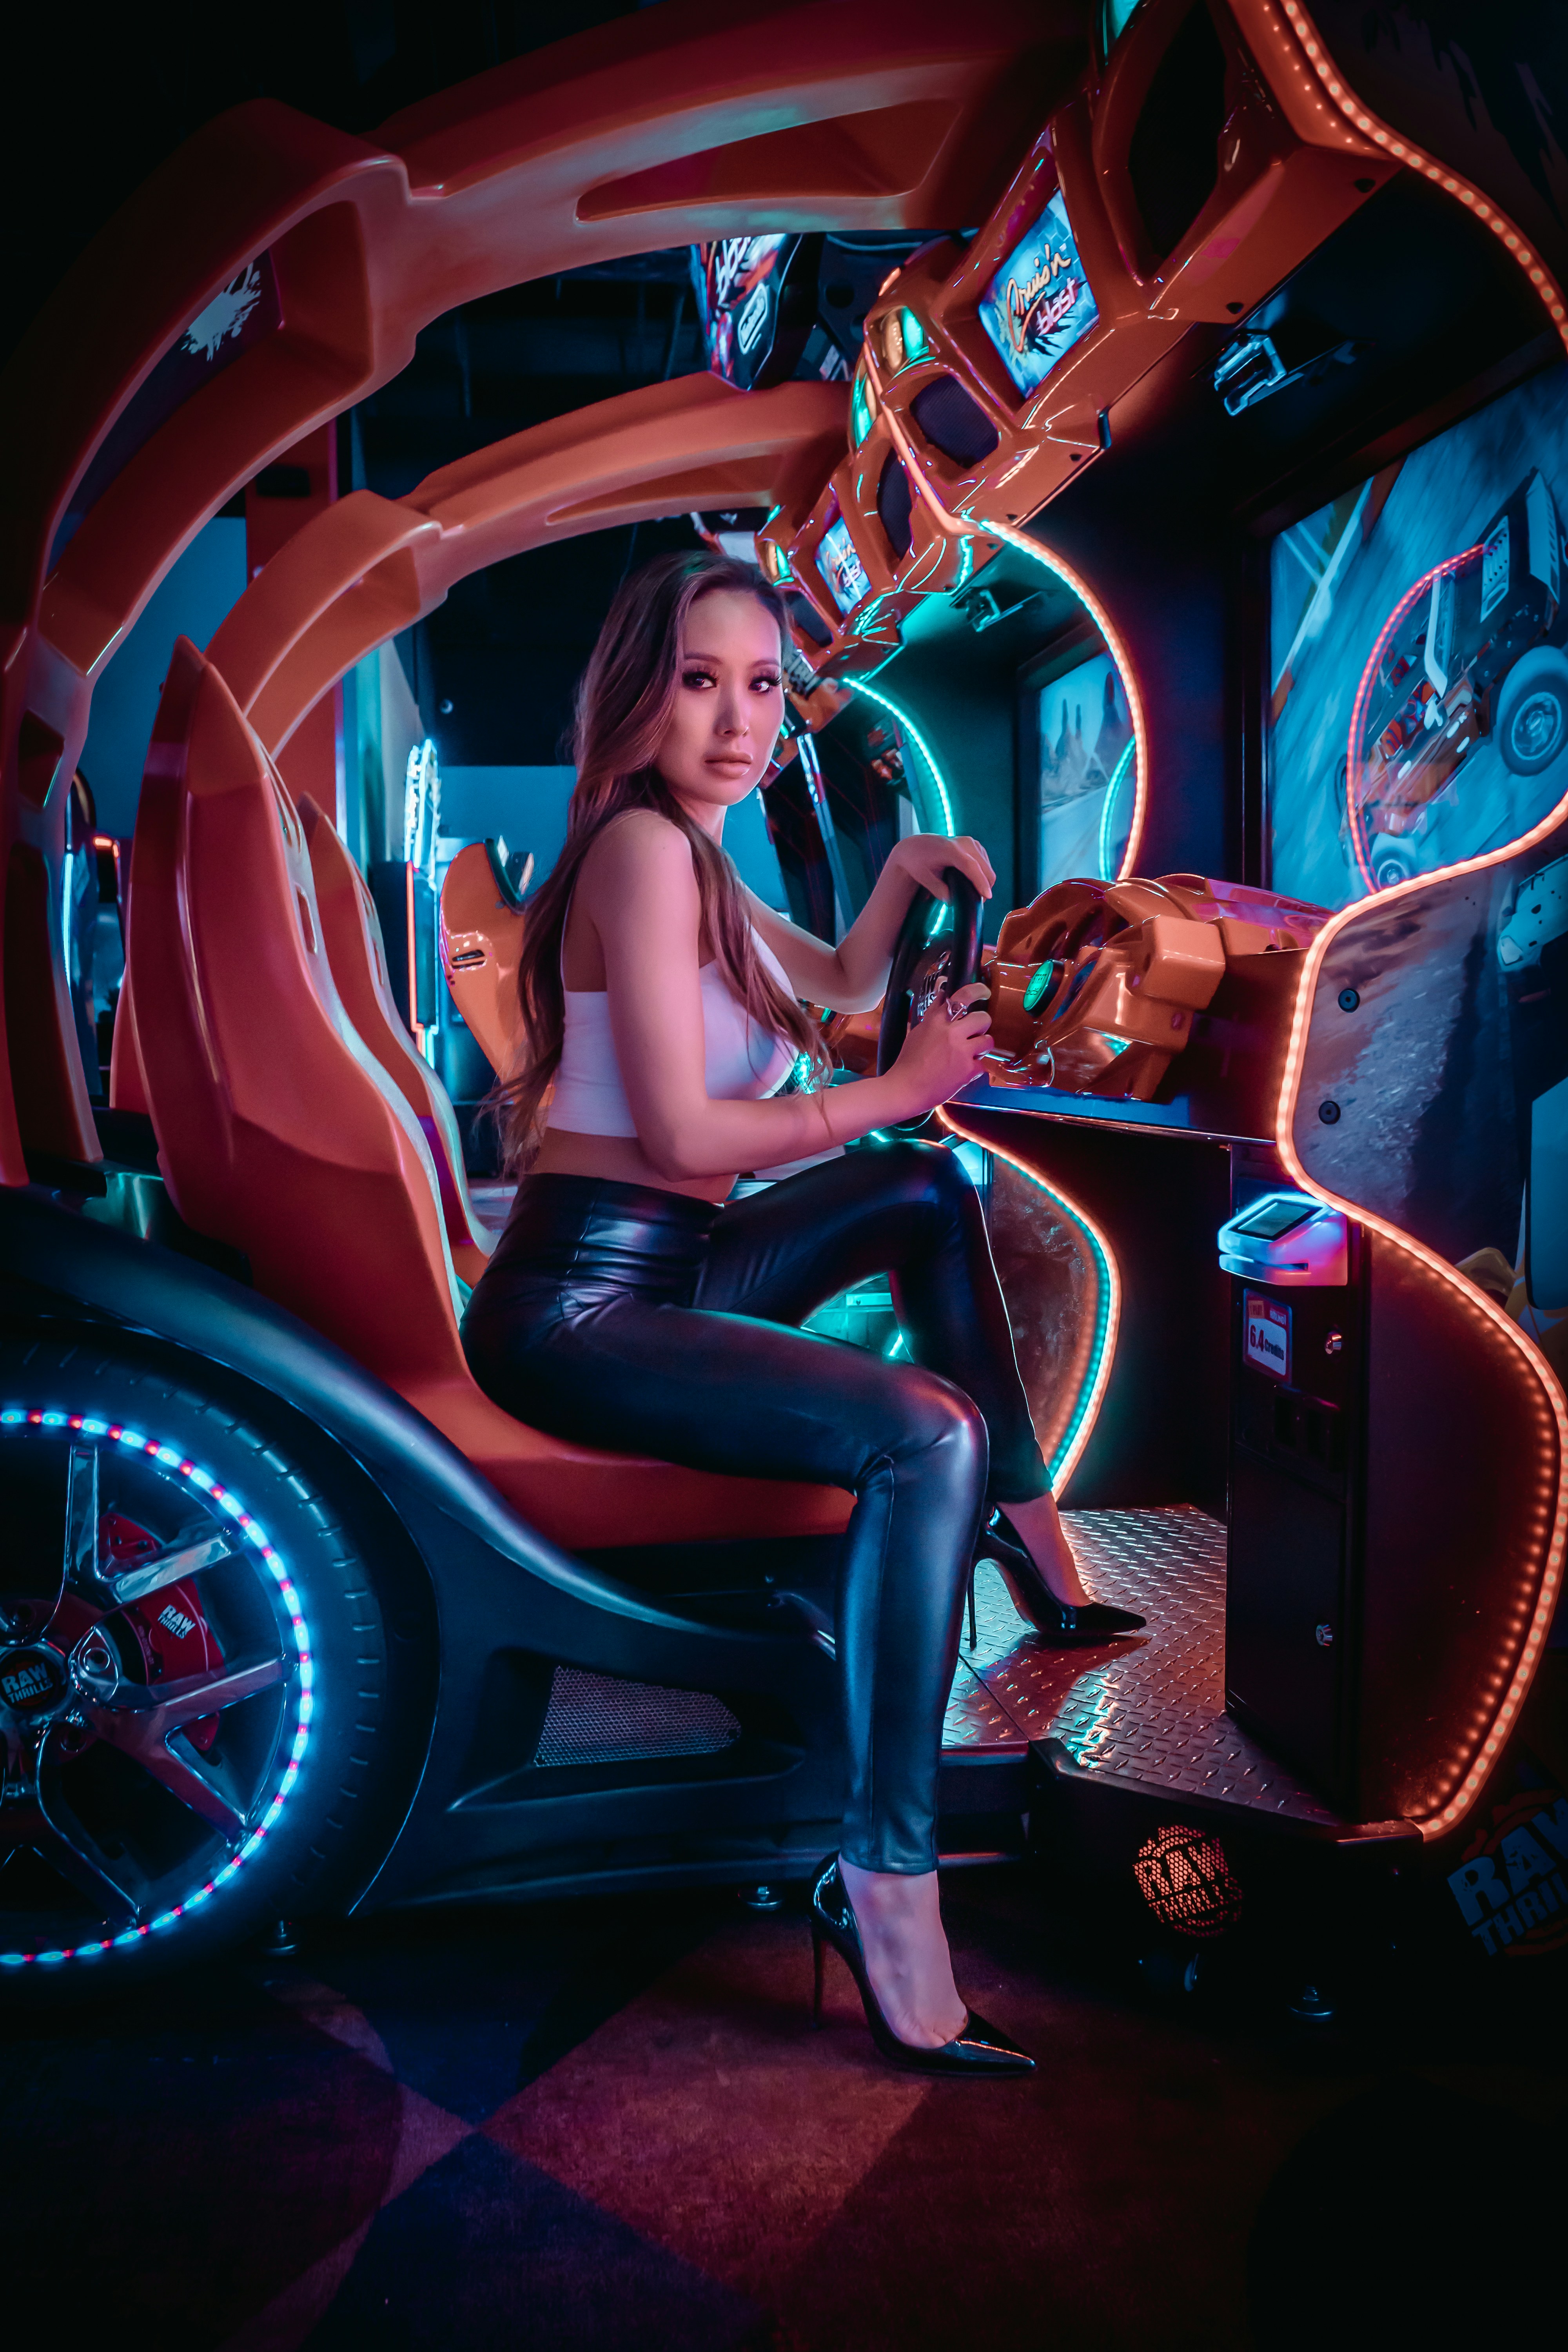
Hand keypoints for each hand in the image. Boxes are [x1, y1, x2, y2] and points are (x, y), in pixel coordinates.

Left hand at [889, 833, 994, 906]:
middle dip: (985, 887)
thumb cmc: (918, 862)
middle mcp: (964, 843)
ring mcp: (971, 843)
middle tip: (978, 903)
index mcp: (950, 850)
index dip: (980, 881)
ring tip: (975, 895)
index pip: (970, 866)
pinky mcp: (974, 845)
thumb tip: (951, 901)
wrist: (917, 846)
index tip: (987, 896)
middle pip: (984, 867)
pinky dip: (983, 875)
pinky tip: (974, 883)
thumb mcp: (923, 877)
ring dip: (985, 882)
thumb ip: (937, 889)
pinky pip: (985, 863)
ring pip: (987, 867)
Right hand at [889, 980, 991, 1115]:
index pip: (962, 996)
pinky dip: (974, 1069)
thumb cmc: (908, 1062)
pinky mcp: (968, 1069)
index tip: (983, 992)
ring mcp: (961, 1051)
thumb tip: (943, 998)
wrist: (905, 1089)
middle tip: (975, 1032)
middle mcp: (951, 1032)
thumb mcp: (917, 1032)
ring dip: (981, 1047)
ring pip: (988, 1040)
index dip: (978, 990)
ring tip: (969, 1053)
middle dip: (982, 1025)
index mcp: (936, 1021)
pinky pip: (982, 1065)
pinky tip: (961, 1072)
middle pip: (983, 1018)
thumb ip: (933, 1015)